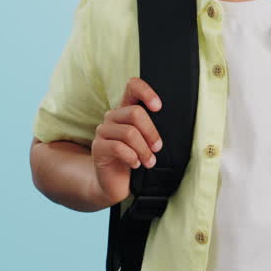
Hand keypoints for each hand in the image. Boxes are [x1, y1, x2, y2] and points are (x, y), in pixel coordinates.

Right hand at [90, 77, 162, 205]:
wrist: (116, 184)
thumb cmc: (135, 159)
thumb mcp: (147, 141)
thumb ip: (152, 129)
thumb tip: (172, 124)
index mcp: (126, 110)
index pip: (132, 86)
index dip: (146, 92)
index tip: (158, 107)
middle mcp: (113, 116)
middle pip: (135, 113)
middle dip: (151, 132)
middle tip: (157, 148)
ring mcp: (103, 131)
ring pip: (129, 133)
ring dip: (144, 150)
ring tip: (149, 161)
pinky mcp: (98, 148)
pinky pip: (118, 148)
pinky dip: (132, 157)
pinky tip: (135, 164)